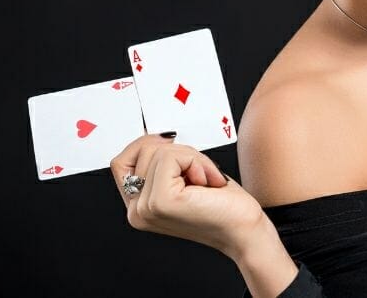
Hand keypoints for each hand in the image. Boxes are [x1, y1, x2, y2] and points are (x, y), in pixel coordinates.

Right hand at [110, 132, 266, 259]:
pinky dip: (195, 161)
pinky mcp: (161, 202)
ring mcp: (145, 209)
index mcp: (138, 208)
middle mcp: (136, 212)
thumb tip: (155, 137)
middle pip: (141, 151)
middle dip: (178, 151)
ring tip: (205, 181)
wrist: (245, 229)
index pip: (121, 162)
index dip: (144, 146)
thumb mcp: (184, 178)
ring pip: (158, 151)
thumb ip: (161, 164)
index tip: (169, 145)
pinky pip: (170, 157)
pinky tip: (207, 183)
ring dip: (191, 157)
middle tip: (200, 174)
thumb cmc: (223, 205)